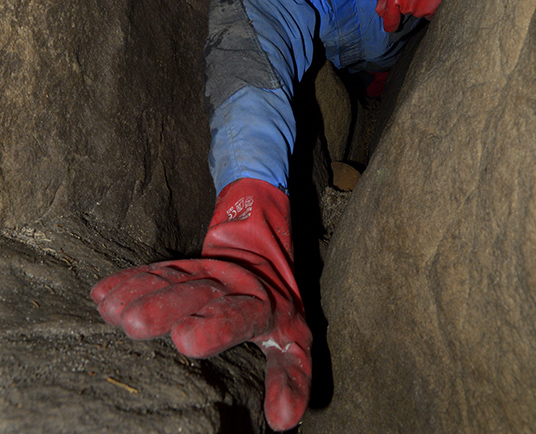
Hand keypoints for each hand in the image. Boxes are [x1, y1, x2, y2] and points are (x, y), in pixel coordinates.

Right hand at [91, 178, 311, 432]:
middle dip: (165, 306)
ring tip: (112, 311)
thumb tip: (283, 420)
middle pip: (195, 293)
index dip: (215, 325)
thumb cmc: (276, 316)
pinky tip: (102, 294)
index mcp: (259, 305)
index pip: (239, 314)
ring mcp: (199, 273)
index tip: (185, 340)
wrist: (262, 257)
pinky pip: (151, 272)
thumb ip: (290, 378)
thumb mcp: (294, 345)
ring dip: (139, 293)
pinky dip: (127, 282)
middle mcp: (226, 284)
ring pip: (169, 279)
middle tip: (136, 323)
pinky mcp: (177, 268)